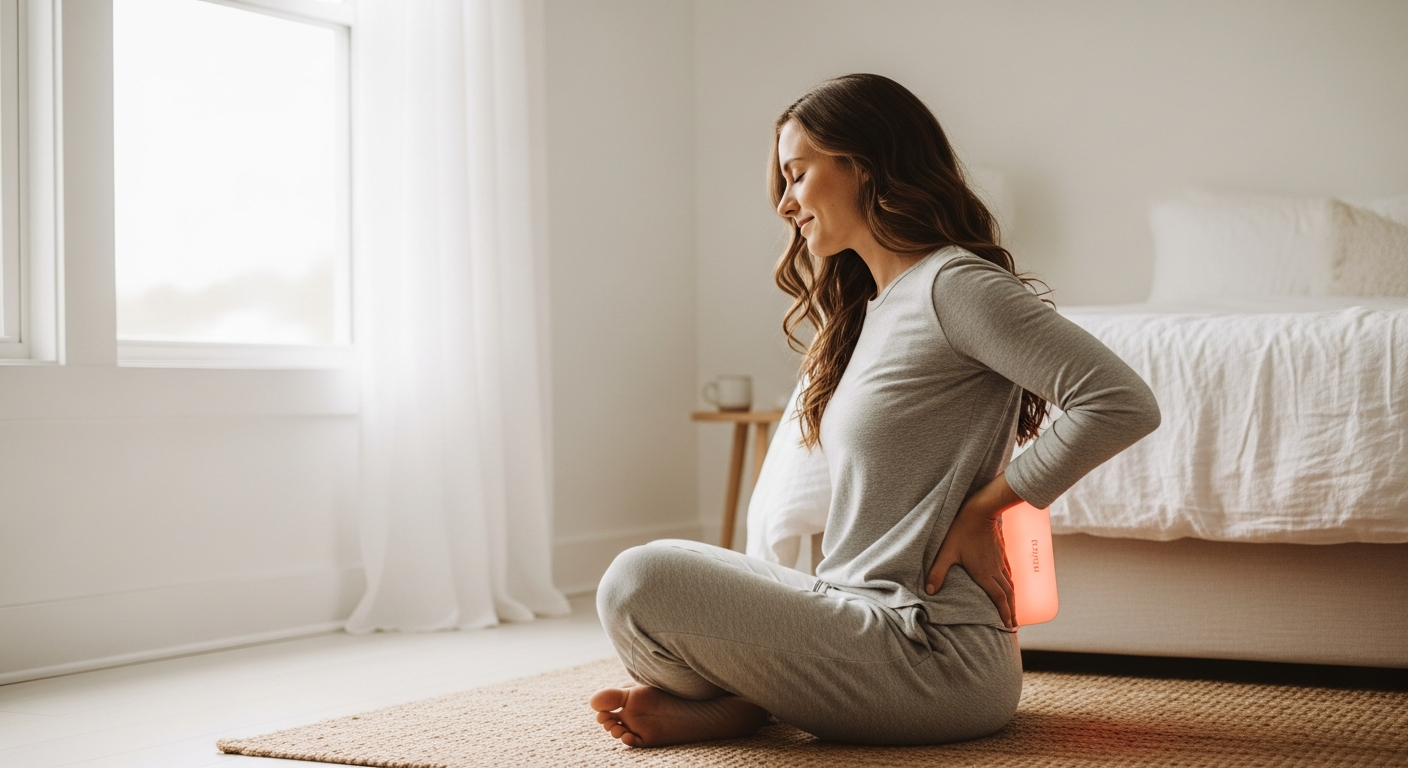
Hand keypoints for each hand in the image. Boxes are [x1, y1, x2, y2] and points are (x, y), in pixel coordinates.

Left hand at [925, 474, 1022, 627]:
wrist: (979, 511)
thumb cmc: (961, 531)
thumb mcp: (946, 552)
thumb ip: (937, 572)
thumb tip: (929, 591)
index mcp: (984, 574)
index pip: (999, 598)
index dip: (1004, 613)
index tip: (1009, 626)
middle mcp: (995, 570)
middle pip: (1007, 595)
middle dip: (1011, 611)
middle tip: (1014, 626)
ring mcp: (999, 561)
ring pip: (1010, 585)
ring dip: (1012, 599)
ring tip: (1013, 611)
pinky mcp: (1000, 553)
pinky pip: (1009, 573)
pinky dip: (1010, 584)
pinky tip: (1009, 585)